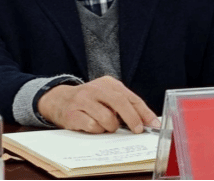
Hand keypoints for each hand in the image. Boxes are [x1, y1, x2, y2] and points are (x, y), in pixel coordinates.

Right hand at [37, 75, 159, 133]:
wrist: (59, 100)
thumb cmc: (89, 101)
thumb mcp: (107, 96)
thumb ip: (124, 105)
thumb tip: (145, 121)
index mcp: (108, 83)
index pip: (131, 97)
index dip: (144, 112)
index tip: (154, 124)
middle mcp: (96, 88)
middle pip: (120, 103)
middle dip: (132, 119)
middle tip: (137, 130)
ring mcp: (83, 100)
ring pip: (107, 118)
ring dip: (110, 127)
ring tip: (106, 125)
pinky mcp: (73, 113)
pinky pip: (92, 126)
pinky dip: (97, 130)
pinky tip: (93, 126)